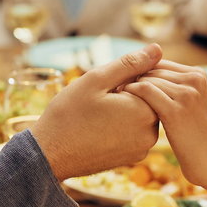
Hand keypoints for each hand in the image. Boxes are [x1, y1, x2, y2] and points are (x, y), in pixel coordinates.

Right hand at [30, 45, 162, 180]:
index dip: (125, 78)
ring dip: (123, 109)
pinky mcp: (131, 158)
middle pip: (146, 99)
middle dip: (126, 93)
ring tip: (97, 114)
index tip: (104, 88)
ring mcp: (142, 149)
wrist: (49, 154)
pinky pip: (132, 133)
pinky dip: (119, 125)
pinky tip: (97, 127)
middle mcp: (151, 134)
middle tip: (98, 101)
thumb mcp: (97, 80)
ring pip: (139, 116)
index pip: (149, 81)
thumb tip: (157, 49)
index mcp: (146, 112)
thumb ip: (130, 64)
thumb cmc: (69, 114)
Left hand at [124, 60, 206, 189]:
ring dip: (129, 85)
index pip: (160, 62)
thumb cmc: (196, 136)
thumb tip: (150, 74)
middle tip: (114, 90)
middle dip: (133, 77)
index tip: (124, 84)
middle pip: (152, 68)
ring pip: (147, 77)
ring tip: (115, 98)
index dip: (141, 72)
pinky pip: (145, 90)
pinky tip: (122, 104)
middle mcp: (194, 79)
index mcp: (199, 74)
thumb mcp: (191, 105)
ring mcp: (187, 94)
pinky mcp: (175, 110)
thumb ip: (176, 87)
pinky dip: (130, 93)